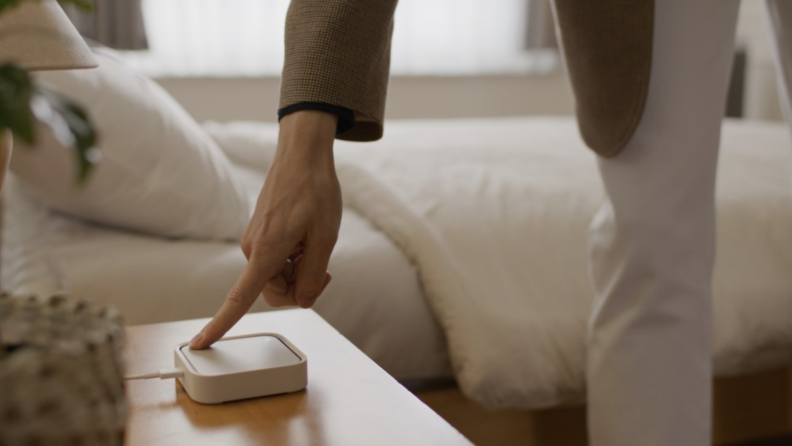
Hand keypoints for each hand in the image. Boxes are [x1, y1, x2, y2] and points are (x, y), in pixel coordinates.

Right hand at [190, 110, 341, 348]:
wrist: (302, 155)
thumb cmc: (315, 191)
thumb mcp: (326, 237)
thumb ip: (312, 275)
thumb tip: (303, 301)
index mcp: (266, 252)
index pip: (238, 298)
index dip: (220, 325)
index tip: (200, 344)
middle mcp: (253, 250)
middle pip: (274, 293)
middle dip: (299, 288)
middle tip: (324, 271)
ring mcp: (254, 242)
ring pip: (277, 277)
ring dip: (298, 270)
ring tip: (314, 245)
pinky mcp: (260, 235)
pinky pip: (276, 261)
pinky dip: (293, 258)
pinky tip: (306, 238)